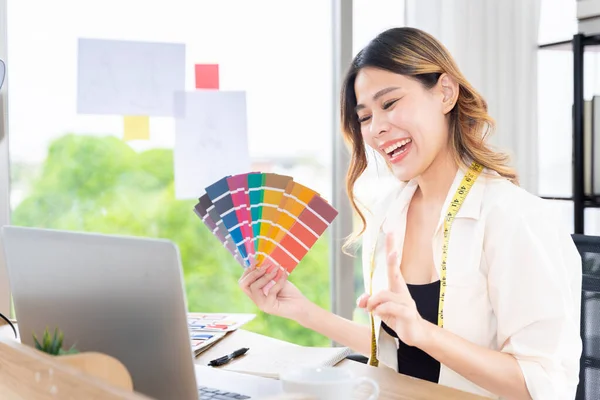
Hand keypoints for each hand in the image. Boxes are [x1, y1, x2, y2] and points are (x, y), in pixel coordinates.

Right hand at [238, 259, 308, 320]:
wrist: (302, 306)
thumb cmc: (290, 293)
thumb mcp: (277, 279)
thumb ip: (268, 273)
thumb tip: (262, 261)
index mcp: (256, 293)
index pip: (243, 282)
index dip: (248, 270)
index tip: (257, 261)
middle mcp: (256, 299)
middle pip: (243, 285)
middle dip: (253, 273)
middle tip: (266, 267)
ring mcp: (262, 305)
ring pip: (254, 288)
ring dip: (265, 276)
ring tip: (276, 271)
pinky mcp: (269, 307)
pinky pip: (270, 291)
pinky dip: (278, 282)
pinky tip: (285, 276)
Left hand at [357, 233, 431, 347]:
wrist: (415, 334)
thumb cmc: (397, 318)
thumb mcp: (380, 310)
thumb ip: (369, 303)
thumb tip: (361, 301)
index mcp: (396, 287)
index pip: (393, 265)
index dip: (391, 249)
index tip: (390, 233)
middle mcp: (402, 291)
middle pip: (395, 272)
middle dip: (393, 259)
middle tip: (393, 249)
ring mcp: (407, 301)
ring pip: (384, 294)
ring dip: (373, 303)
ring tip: (372, 311)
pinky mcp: (408, 313)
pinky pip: (390, 307)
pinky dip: (380, 311)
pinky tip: (379, 315)